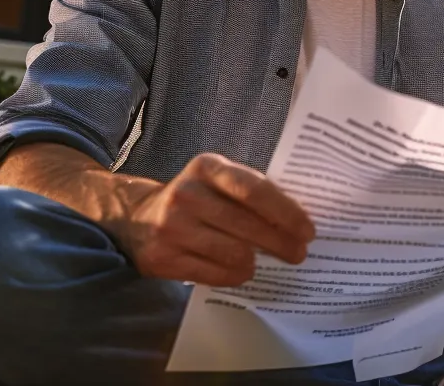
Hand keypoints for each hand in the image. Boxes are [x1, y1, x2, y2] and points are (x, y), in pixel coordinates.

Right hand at [106, 153, 315, 286]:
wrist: (135, 218)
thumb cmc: (195, 199)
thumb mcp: (216, 181)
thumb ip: (251, 192)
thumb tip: (298, 222)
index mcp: (207, 168)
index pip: (255, 190)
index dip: (287, 213)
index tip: (308, 230)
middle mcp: (187, 194)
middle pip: (248, 226)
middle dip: (281, 243)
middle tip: (299, 253)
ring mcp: (171, 228)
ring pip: (234, 254)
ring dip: (257, 262)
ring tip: (265, 262)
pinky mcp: (163, 258)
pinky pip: (214, 274)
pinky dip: (235, 276)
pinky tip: (242, 271)